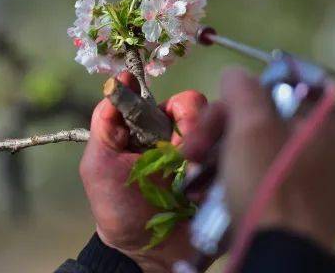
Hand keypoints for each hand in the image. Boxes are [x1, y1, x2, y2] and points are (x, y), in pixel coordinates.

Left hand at [79, 72, 213, 272]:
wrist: (147, 253)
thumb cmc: (119, 209)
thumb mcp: (99, 164)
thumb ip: (105, 123)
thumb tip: (119, 81)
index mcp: (156, 133)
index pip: (177, 102)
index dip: (177, 106)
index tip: (171, 115)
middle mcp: (185, 141)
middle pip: (205, 111)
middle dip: (194, 125)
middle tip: (182, 153)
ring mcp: (206, 158)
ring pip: (224, 128)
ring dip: (207, 145)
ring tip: (192, 175)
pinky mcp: (223, 177)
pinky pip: (236, 155)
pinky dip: (225, 162)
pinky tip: (207, 184)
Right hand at [185, 67, 334, 249]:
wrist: (277, 255)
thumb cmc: (267, 185)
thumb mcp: (250, 127)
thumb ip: (243, 89)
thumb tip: (234, 74)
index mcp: (334, 125)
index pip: (288, 89)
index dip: (249, 94)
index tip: (223, 111)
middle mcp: (334, 151)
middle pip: (270, 121)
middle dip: (224, 129)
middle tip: (194, 147)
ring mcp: (319, 180)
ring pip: (263, 149)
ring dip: (224, 152)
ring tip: (196, 168)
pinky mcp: (302, 204)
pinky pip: (266, 174)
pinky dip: (239, 174)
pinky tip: (213, 185)